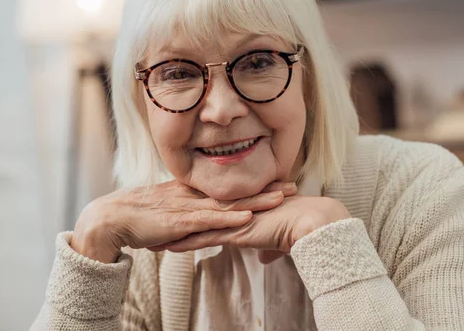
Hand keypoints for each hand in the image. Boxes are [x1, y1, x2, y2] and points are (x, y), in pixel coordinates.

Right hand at [71, 180, 296, 262]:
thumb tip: (202, 218)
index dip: (255, 183)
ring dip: (256, 200)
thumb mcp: (168, 210)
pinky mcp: (180, 222)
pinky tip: (248, 215)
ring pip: (228, 203)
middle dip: (265, 188)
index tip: (278, 179)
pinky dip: (229, 217)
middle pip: (236, 191)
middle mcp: (195, 196)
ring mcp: (188, 208)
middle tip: (293, 184)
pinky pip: (209, 219)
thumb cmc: (138, 217)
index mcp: (193, 192)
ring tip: (281, 197)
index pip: (230, 185)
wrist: (111, 219)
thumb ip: (186, 211)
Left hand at [164, 195, 350, 261]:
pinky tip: (168, 247)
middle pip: (196, 214)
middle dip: (174, 219)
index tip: (175, 217)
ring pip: (195, 226)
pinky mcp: (235, 231)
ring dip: (173, 233)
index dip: (192, 213)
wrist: (311, 221)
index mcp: (241, 208)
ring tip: (151, 237)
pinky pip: (204, 238)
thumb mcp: (281, 239)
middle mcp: (233, 210)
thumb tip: (267, 256)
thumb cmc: (300, 226)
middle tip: (153, 221)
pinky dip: (185, 243)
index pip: (210, 210)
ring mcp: (232, 219)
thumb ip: (270, 246)